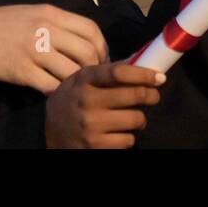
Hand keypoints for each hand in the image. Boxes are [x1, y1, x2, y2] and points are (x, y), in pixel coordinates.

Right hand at [0, 4, 107, 92]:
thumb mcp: (32, 13)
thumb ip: (56, 23)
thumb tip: (82, 39)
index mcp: (51, 13)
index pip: (91, 29)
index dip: (102, 47)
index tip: (103, 60)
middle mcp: (46, 30)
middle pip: (88, 52)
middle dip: (97, 69)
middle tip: (95, 80)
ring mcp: (34, 51)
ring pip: (73, 72)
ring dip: (78, 83)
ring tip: (77, 89)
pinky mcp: (21, 72)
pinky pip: (50, 86)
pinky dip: (58, 93)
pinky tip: (57, 94)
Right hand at [45, 61, 164, 148]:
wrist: (48, 132)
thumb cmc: (73, 100)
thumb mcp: (84, 80)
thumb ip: (110, 71)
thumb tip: (143, 60)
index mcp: (85, 80)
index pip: (118, 72)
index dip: (143, 73)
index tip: (159, 76)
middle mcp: (86, 101)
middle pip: (134, 95)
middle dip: (151, 95)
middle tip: (153, 96)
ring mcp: (90, 125)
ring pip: (136, 119)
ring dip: (139, 119)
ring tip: (133, 118)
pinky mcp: (95, 146)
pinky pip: (128, 140)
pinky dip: (128, 137)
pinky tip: (119, 133)